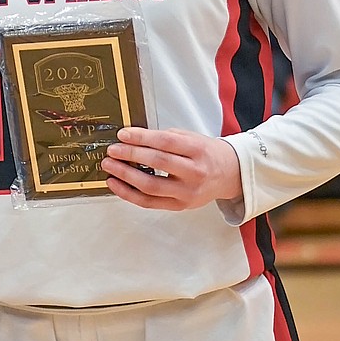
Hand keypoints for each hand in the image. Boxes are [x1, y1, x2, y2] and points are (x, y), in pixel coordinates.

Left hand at [101, 127, 241, 210]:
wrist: (229, 175)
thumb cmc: (206, 154)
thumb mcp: (191, 138)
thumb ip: (166, 138)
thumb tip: (132, 138)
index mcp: (198, 151)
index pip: (165, 142)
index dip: (141, 138)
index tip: (123, 134)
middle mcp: (194, 173)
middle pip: (157, 162)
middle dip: (130, 155)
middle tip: (113, 150)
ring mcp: (187, 193)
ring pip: (150, 186)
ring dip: (125, 176)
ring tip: (110, 166)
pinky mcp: (179, 206)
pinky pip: (149, 202)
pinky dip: (129, 194)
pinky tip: (116, 184)